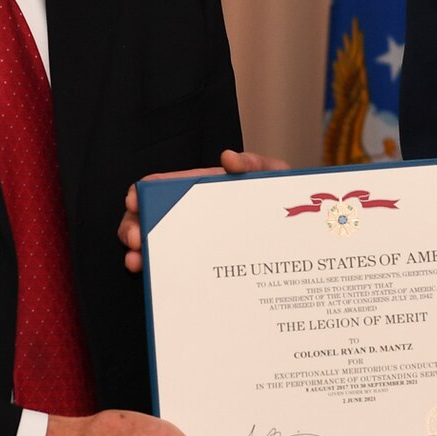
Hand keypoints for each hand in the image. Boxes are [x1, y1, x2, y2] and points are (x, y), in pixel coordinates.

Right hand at [119, 149, 291, 272]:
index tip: (134, 199)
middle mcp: (193, 216)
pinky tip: (150, 277)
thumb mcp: (275, 178)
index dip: (143, 191)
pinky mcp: (203, 266)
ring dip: (139, 251)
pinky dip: (156, 272)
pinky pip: (174, 269)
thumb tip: (228, 158)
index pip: (163, 187)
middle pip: (151, 217)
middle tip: (136, 238)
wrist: (303, 234)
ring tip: (137, 261)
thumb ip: (255, 164)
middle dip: (133, 225)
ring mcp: (196, 242)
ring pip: (155, 245)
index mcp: (203, 190)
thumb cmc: (285, 203)